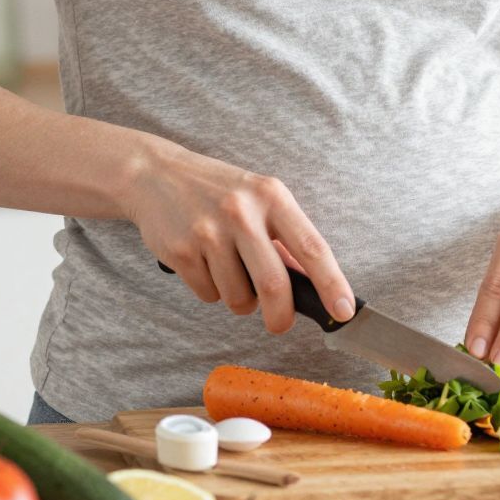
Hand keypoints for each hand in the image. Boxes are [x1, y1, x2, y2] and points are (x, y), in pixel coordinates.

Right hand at [123, 139, 353, 333]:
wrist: (154, 175)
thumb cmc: (217, 191)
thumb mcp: (259, 200)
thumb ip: (286, 239)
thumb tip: (315, 285)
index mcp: (272, 197)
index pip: (313, 247)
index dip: (332, 284)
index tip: (344, 311)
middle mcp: (242, 212)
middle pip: (274, 285)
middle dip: (280, 317)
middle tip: (279, 324)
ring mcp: (208, 231)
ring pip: (238, 298)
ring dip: (238, 299)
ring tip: (227, 269)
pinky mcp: (180, 251)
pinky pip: (208, 295)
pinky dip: (210, 291)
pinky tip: (203, 263)